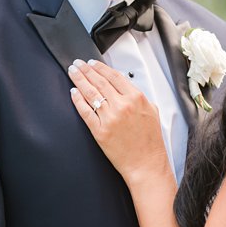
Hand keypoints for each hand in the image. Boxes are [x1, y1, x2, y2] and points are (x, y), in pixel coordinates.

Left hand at [68, 59, 166, 180]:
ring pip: (90, 93)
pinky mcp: (99, 130)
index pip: (114, 76)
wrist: (146, 163)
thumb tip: (125, 88)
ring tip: (73, 72)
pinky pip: (85, 111)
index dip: (101, 67)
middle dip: (86, 70)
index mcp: (136, 98)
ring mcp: (109, 117)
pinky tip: (73, 92)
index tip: (93, 63)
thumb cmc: (150, 141)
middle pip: (99, 81)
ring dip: (79, 80)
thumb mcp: (152, 112)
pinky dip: (77, 100)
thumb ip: (139, 98)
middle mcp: (122, 105)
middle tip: (78, 64)